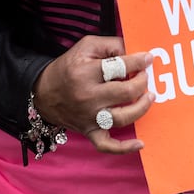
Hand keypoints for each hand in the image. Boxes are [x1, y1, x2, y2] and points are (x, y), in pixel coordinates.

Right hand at [33, 35, 154, 153]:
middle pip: (125, 92)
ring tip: (150, 97)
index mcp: (86, 72)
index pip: (119, 67)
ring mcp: (89, 117)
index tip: (148, 59)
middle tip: (146, 77)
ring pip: (122, 117)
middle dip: (142, 83)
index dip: (138, 62)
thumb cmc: (69, 68)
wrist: (43, 93)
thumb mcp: (86, 47)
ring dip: (142, 107)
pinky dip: (124, 148)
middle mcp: (88, 96)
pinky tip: (140, 143)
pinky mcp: (89, 131)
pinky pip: (107, 145)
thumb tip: (135, 53)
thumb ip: (111, 45)